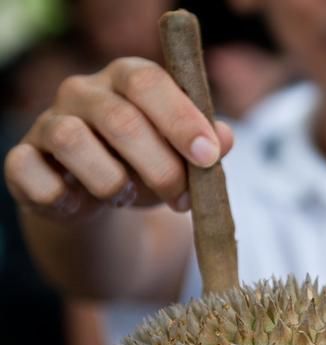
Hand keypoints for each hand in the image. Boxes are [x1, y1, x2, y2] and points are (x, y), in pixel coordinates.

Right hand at [3, 57, 233, 220]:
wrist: (94, 196)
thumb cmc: (143, 166)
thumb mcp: (180, 157)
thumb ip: (203, 147)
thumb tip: (226, 138)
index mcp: (126, 80)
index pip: (149, 82)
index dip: (180, 119)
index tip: (208, 156)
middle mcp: (83, 92)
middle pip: (119, 119)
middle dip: (160, 167)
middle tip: (182, 199)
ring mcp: (48, 124)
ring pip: (72, 141)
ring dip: (111, 182)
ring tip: (125, 197)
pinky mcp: (22, 160)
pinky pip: (31, 173)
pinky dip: (61, 197)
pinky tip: (81, 206)